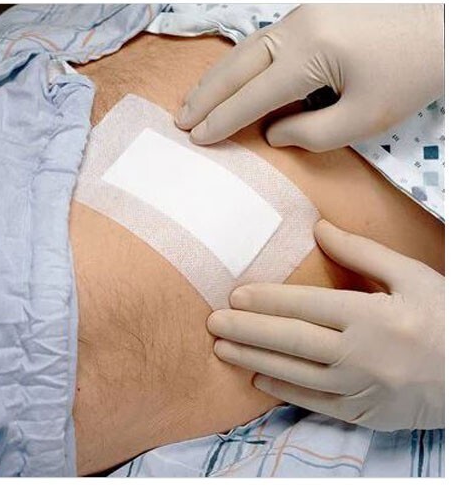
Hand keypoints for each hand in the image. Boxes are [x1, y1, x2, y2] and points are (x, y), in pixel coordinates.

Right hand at [176, 4, 443, 151]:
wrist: (446, 21)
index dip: (222, 121)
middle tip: (180, 120)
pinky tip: (229, 80)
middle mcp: (297, 26)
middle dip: (206, 96)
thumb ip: (311, 133)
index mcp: (309, 51)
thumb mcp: (364, 117)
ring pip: (245, 51)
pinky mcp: (311, 15)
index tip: (197, 139)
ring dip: (217, 79)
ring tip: (194, 102)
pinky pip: (262, 43)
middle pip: (236, 66)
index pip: (252, 95)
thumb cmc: (413, 71)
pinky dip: (239, 66)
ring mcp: (302, 15)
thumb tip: (273, 132)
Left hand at [207, 220, 443, 430]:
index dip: (267, 300)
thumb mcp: (412, 276)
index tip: (235, 295)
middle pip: (292, 341)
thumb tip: (319, 229)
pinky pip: (316, 403)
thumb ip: (363, 252)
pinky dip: (284, 392)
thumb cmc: (444, 317)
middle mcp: (362, 355)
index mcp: (373, 317)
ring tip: (222, 348)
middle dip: (247, 330)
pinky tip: (258, 380)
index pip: (306, 306)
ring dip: (254, 360)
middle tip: (213, 323)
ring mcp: (361, 390)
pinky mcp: (364, 414)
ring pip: (296, 374)